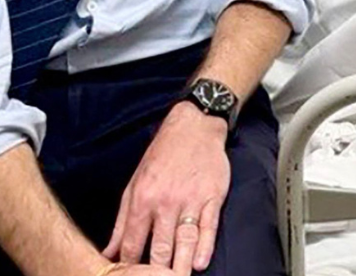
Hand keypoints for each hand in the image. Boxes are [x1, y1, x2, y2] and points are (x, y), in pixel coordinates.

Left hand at [102, 102, 230, 273]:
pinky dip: (205, 246)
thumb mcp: (134, 185)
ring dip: (180, 265)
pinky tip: (200, 262)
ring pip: (184, 240)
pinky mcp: (213, 196)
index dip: (129, 266)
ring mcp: (191, 200)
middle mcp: (166, 202)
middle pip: (160, 247)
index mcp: (143, 200)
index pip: (133, 243)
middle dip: (155, 272)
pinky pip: (209, 226)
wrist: (194, 127)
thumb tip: (109, 251)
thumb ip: (123, 222)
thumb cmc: (162, 156)